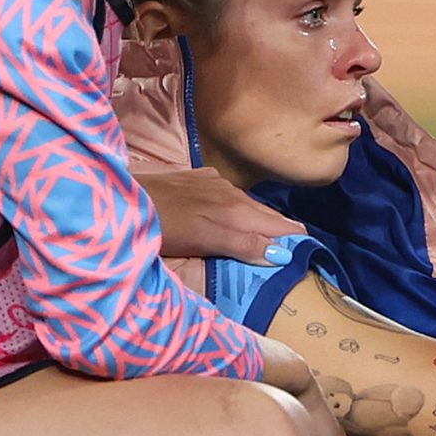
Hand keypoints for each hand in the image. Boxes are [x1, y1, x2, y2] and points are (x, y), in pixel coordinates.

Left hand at [139, 167, 305, 263]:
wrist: (123, 197)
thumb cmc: (162, 227)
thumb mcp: (205, 241)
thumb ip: (243, 245)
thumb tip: (281, 254)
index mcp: (237, 212)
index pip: (281, 227)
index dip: (297, 241)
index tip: (311, 257)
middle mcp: (231, 194)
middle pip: (269, 215)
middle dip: (286, 232)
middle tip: (300, 251)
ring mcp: (214, 184)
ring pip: (250, 205)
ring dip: (263, 221)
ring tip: (273, 238)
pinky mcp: (197, 178)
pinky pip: (230, 194)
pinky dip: (240, 209)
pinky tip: (234, 215)